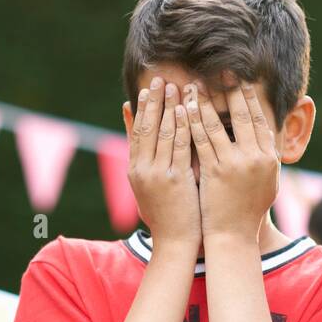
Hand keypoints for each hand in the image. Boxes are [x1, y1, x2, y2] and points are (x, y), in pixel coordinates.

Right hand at [127, 78, 199, 250]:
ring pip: (162, 133)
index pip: (136, 132)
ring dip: (169, 107)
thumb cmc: (167, 215)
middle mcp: (141, 170)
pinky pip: (178, 147)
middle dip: (153, 102)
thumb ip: (145, 161)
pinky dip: (182, 126)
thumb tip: (140, 143)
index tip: (147, 89)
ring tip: (174, 86)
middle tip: (160, 79)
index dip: (142, 109)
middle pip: (146, 128)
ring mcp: (157, 174)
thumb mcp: (148, 188)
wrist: (174, 243)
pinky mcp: (174, 180)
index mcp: (134, 170)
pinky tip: (187, 109)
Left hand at [187, 81, 279, 244]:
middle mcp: (255, 157)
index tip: (240, 79)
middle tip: (219, 69)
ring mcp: (235, 164)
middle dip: (230, 90)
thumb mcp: (267, 182)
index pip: (260, 118)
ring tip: (193, 85)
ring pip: (217, 124)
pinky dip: (191, 122)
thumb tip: (266, 130)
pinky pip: (201, 140)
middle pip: (241, 114)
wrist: (233, 236)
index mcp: (270, 157)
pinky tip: (182, 109)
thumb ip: (266, 156)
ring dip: (203, 102)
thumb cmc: (249, 211)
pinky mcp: (215, 172)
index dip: (249, 96)